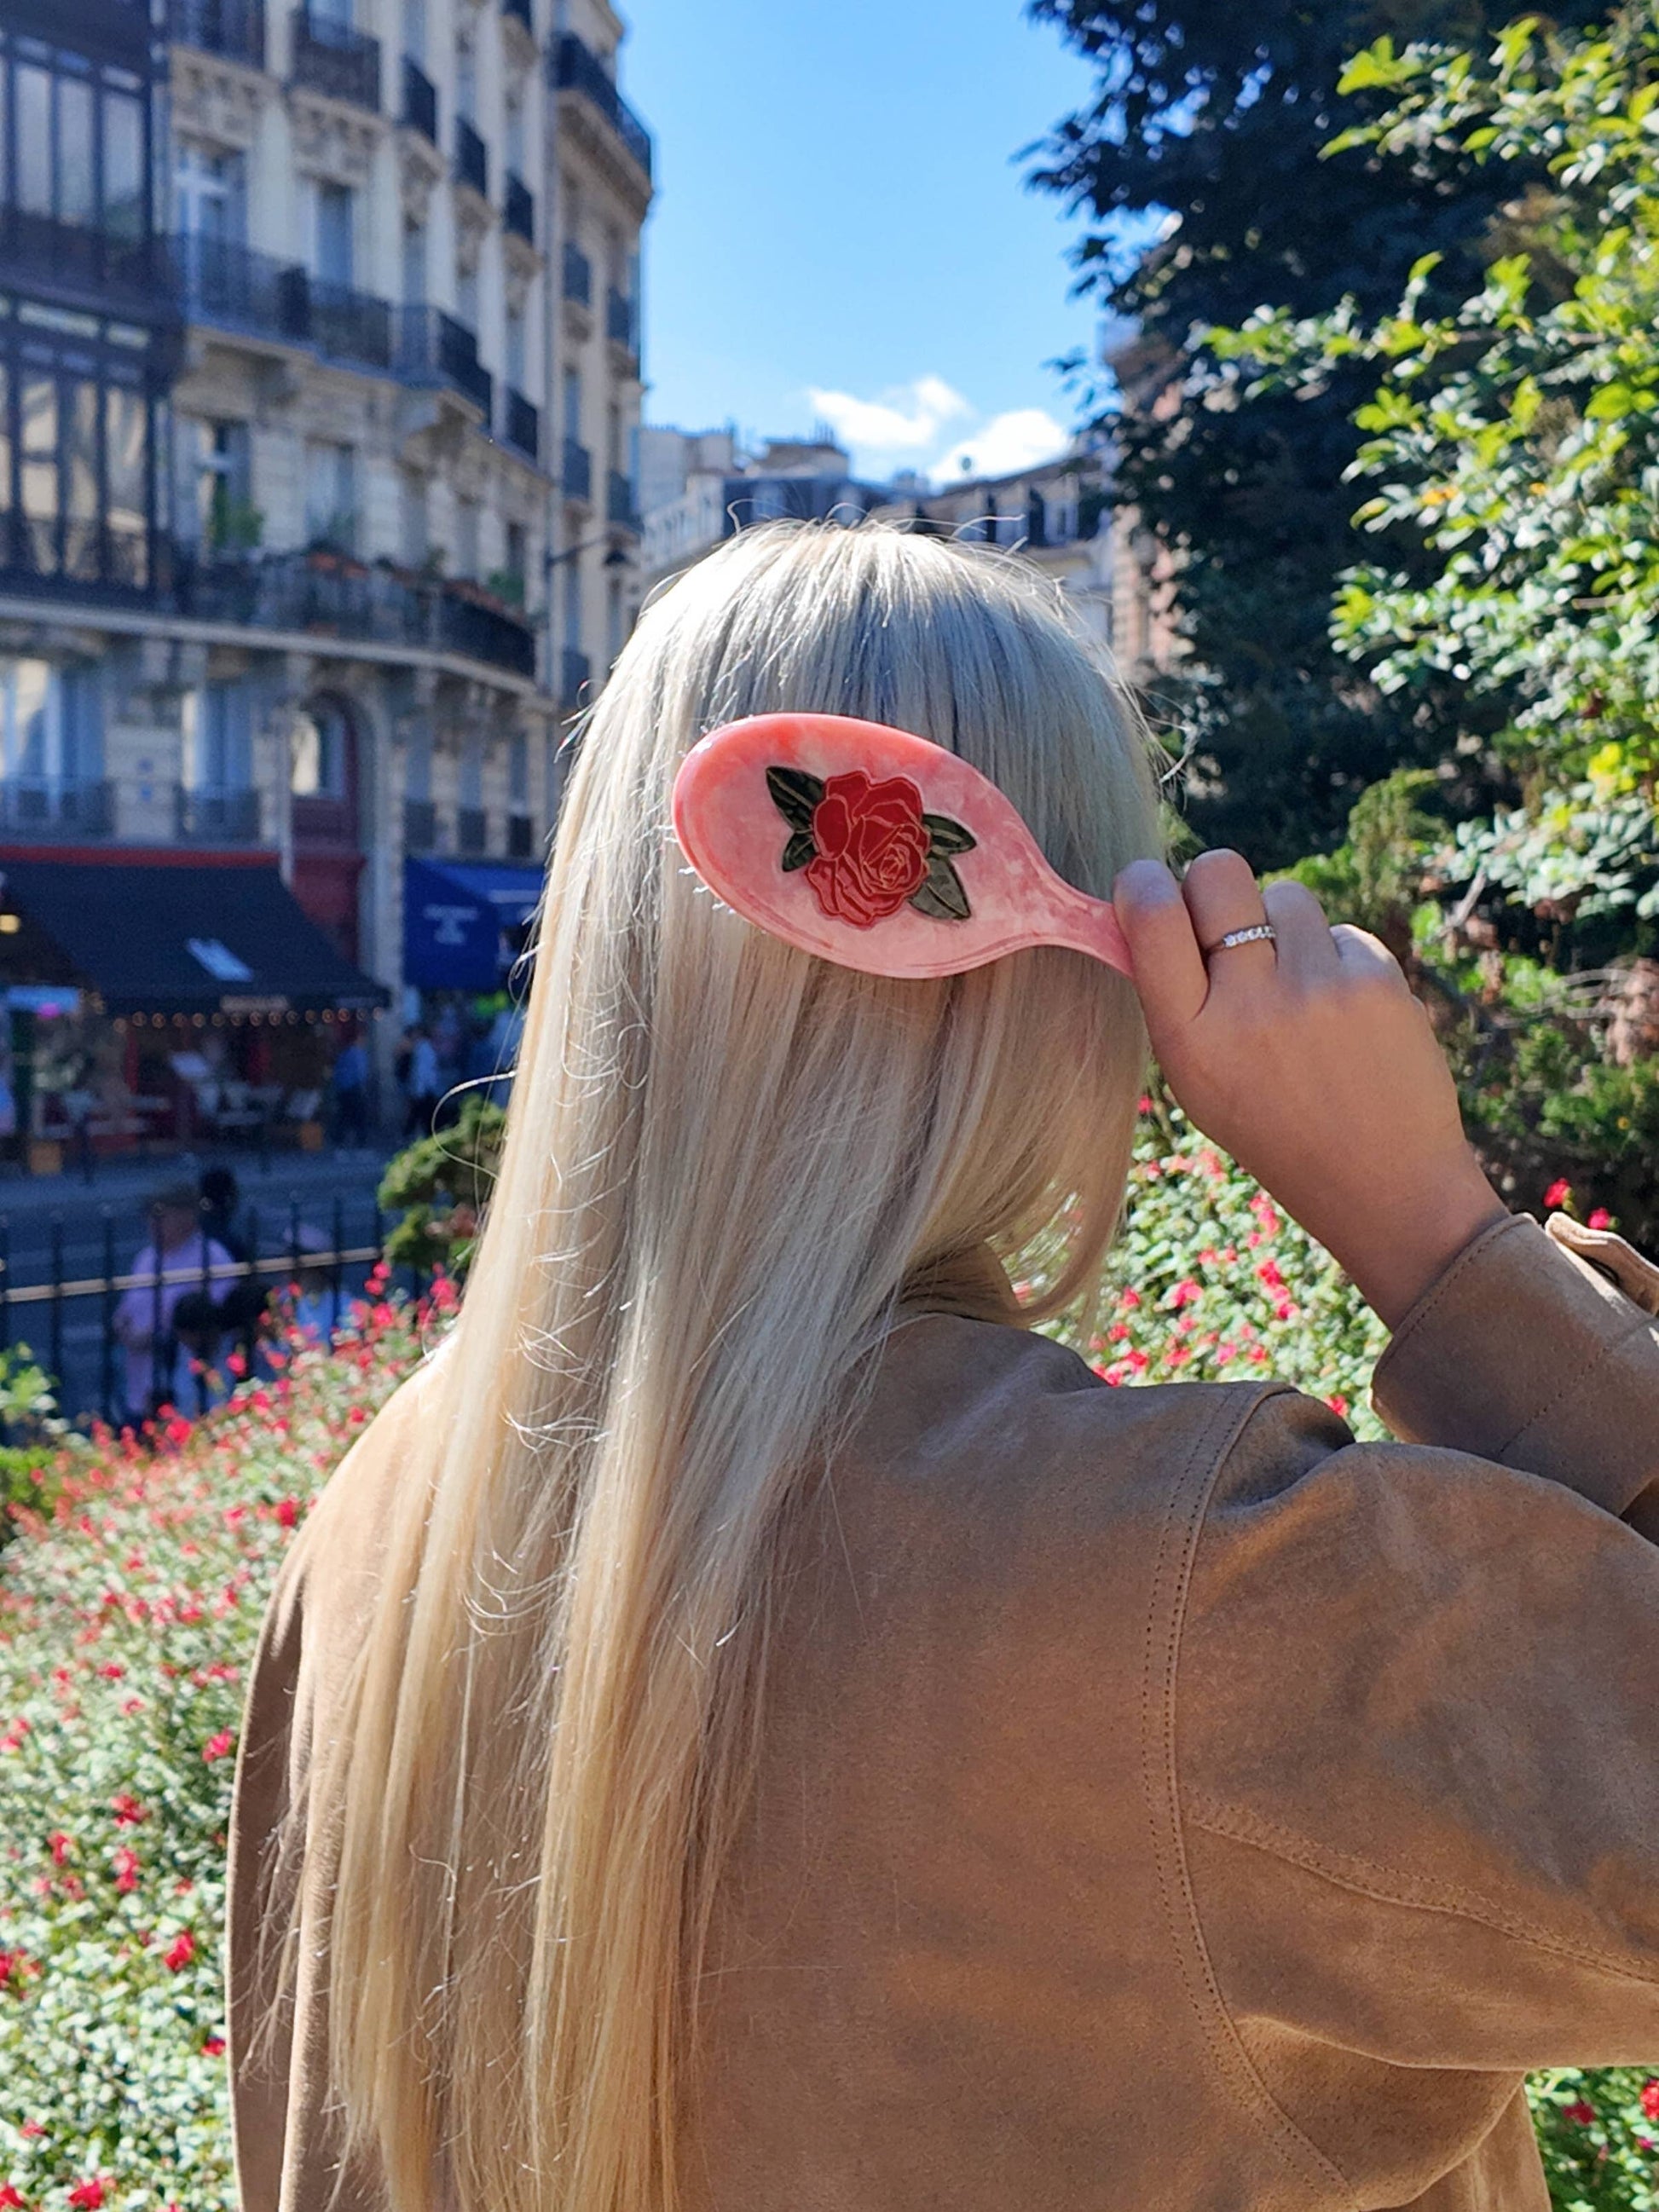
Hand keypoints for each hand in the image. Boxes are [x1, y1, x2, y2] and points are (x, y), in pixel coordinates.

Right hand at [1112, 851, 1509, 1330]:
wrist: (1383, 1183)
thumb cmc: (1275, 1128)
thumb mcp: (1197, 1083)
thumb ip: (1171, 1000)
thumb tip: (1146, 908)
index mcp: (1189, 1038)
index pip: (1152, 917)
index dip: (1143, 883)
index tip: (1147, 886)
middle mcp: (1248, 1006)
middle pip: (1219, 873)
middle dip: (1216, 883)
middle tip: (1226, 919)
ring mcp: (1317, 988)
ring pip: (1285, 896)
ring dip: (1285, 929)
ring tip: (1298, 991)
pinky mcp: (1377, 979)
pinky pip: (1340, 931)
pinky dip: (1337, 961)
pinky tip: (1343, 1015)